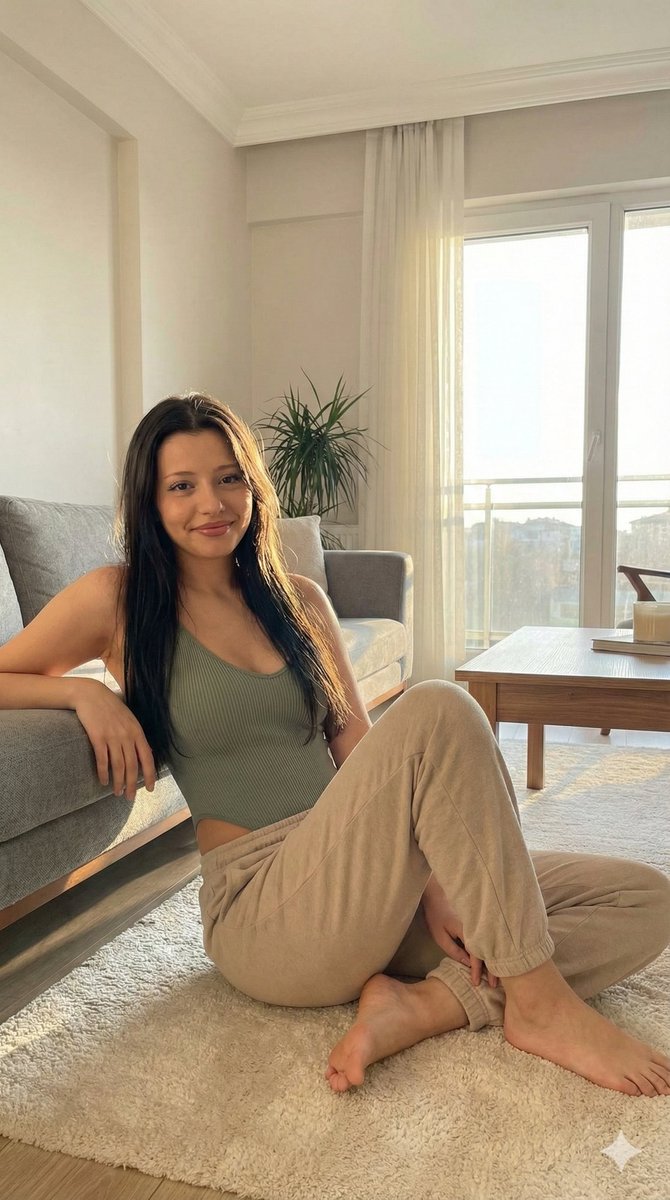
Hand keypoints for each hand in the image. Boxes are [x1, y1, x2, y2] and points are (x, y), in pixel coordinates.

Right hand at [73, 678, 156, 802]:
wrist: (90, 694)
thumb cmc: (110, 707)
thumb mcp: (129, 719)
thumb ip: (136, 736)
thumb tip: (146, 753)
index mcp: (137, 731)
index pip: (147, 757)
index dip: (149, 775)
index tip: (149, 788)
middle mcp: (127, 735)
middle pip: (132, 765)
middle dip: (132, 784)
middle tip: (130, 797)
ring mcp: (112, 736)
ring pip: (118, 766)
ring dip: (118, 782)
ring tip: (117, 793)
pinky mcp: (97, 737)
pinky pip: (102, 760)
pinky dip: (103, 773)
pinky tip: (103, 781)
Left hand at [421, 878, 498, 989]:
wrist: (438, 894)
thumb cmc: (436, 915)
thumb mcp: (440, 935)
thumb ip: (453, 950)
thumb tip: (467, 964)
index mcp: (467, 930)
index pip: (476, 954)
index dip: (477, 970)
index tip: (477, 983)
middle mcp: (477, 928)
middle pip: (489, 951)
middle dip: (492, 970)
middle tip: (495, 986)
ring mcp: (480, 925)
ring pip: (490, 947)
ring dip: (494, 962)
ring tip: (497, 978)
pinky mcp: (480, 925)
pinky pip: (486, 941)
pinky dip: (490, 953)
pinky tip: (492, 963)